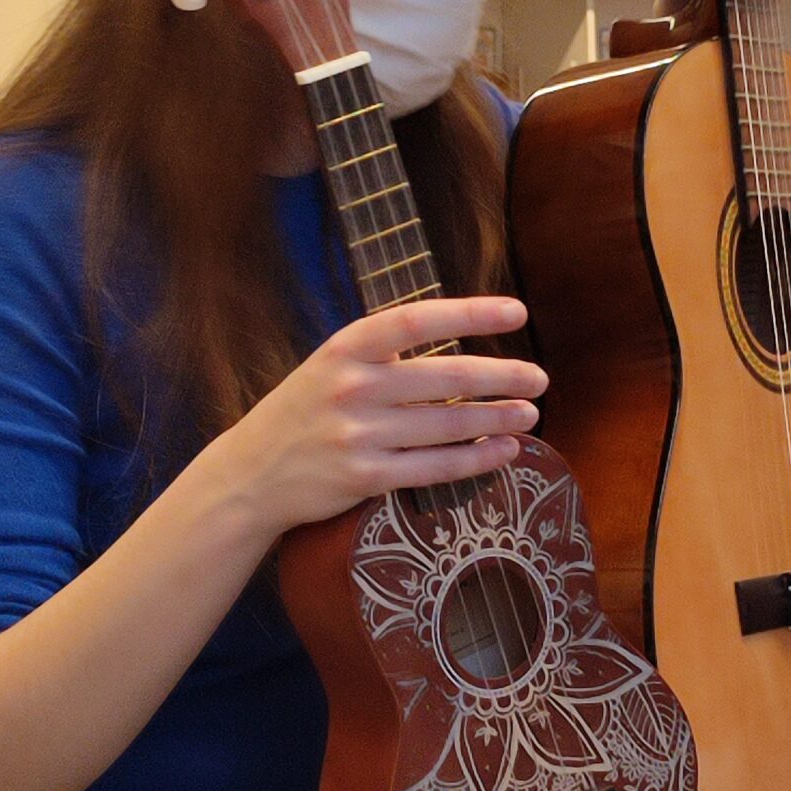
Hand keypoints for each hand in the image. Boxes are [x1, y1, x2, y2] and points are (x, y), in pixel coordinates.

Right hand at [214, 296, 545, 533]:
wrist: (250, 474)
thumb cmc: (305, 412)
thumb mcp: (332, 365)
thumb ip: (386, 353)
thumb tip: (462, 343)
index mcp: (346, 347)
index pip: (419, 320)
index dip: (472, 314)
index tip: (518, 312)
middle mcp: (353, 386)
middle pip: (447, 379)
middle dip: (504, 378)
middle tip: (540, 378)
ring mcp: (358, 434)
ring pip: (449, 426)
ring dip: (500, 419)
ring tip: (531, 414)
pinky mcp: (364, 478)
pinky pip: (436, 468)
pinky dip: (477, 460)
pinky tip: (505, 451)